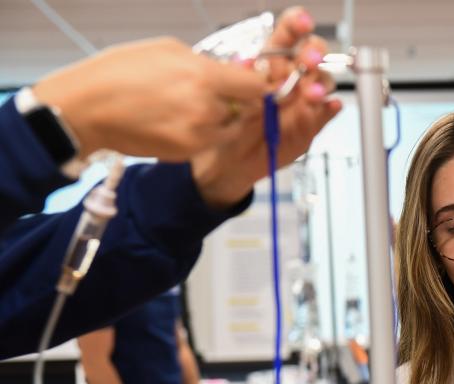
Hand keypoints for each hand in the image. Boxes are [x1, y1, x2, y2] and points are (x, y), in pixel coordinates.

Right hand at [33, 38, 267, 161]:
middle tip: (213, 95)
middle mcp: (207, 109)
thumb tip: (233, 72)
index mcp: (204, 77)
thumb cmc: (122, 70)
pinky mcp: (187, 153)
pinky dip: (201, 134)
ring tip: (188, 108)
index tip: (248, 84)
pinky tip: (176, 122)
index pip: (256, 88)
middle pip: (245, 110)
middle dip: (235, 102)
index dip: (256, 86)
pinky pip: (208, 142)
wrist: (88, 108)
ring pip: (228, 128)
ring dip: (219, 120)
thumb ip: (207, 63)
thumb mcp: (168, 50)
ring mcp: (198, 135)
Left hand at [190, 7, 341, 207]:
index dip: (298, 24)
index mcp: (271, 63)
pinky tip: (330, 106)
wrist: (230, 161)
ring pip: (324, 83)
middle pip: (313, 55)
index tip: (302, 23)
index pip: (288, 35)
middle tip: (308, 61)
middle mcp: (291, 78)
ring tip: (313, 93)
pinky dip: (330, 109)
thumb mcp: (229, 98)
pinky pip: (326, 113)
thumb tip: (249, 64)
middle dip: (314, 53)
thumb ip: (242, 80)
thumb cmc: (229, 124)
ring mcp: (303, 101)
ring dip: (321, 83)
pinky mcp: (311, 125)